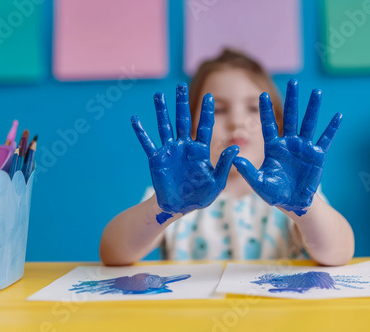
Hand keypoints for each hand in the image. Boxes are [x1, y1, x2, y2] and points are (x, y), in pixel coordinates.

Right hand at [131, 83, 238, 222]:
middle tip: (180, 86)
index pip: (204, 127)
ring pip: (165, 126)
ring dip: (161, 111)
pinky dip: (141, 132)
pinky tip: (135, 119)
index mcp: (200, 150)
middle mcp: (184, 146)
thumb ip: (224, 165)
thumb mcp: (216, 182)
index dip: (207, 112)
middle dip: (182, 103)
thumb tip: (235, 149)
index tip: (210, 96)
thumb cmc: (200, 196)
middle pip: (183, 120)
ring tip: (158, 95)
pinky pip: (147, 143)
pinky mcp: (156, 159)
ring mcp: (169, 151)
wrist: (179, 207)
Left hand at [233, 79, 341, 215]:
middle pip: (290, 117)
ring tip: (316, 92)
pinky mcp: (317, 155)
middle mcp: (289, 143)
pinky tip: (338, 115)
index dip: (266, 111)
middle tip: (293, 81)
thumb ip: (248, 171)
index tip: (262, 95)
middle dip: (292, 99)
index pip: (269, 125)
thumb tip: (235, 159)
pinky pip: (326, 139)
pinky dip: (332, 128)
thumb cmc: (275, 193)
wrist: (294, 203)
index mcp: (273, 148)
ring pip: (308, 123)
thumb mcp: (259, 183)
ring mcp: (304, 148)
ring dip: (313, 108)